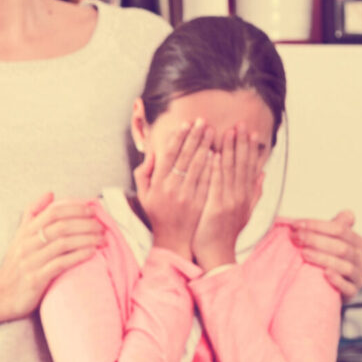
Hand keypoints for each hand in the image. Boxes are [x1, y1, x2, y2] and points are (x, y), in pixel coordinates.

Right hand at [0, 192, 104, 320]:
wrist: (0, 295)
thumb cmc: (15, 266)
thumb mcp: (20, 236)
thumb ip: (33, 214)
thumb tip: (49, 194)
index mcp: (25, 232)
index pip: (52, 212)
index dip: (74, 209)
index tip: (92, 210)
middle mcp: (27, 243)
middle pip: (61, 226)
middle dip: (85, 224)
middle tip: (101, 226)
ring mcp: (31, 261)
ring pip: (63, 243)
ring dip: (86, 239)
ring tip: (102, 239)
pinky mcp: (36, 278)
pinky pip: (60, 263)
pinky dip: (78, 256)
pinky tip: (91, 253)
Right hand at [134, 119, 212, 258]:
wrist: (173, 239)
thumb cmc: (157, 214)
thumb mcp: (143, 194)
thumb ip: (144, 172)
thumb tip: (152, 153)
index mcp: (157, 183)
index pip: (169, 154)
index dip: (178, 138)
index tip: (185, 124)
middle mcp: (171, 187)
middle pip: (185, 156)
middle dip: (194, 136)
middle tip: (202, 121)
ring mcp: (186, 195)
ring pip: (198, 165)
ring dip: (205, 146)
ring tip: (212, 131)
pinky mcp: (199, 201)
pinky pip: (207, 180)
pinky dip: (212, 165)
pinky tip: (217, 153)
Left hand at [192, 125, 262, 270]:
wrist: (217, 254)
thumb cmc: (225, 233)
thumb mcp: (245, 212)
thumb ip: (254, 192)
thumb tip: (263, 174)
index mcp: (246, 196)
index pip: (249, 167)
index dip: (250, 149)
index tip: (251, 132)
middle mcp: (240, 196)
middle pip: (242, 165)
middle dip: (242, 143)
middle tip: (241, 124)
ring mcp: (229, 201)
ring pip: (231, 171)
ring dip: (230, 150)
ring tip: (229, 132)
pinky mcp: (217, 207)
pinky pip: (217, 184)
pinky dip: (217, 169)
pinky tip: (215, 154)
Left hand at [287, 210, 361, 300]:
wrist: (325, 288)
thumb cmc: (326, 261)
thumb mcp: (329, 242)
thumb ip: (337, 227)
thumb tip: (347, 213)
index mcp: (358, 243)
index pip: (341, 230)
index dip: (317, 225)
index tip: (296, 225)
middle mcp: (361, 259)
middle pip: (342, 247)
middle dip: (316, 240)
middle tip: (296, 237)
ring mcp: (358, 277)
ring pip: (346, 266)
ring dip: (323, 258)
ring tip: (304, 253)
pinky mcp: (353, 292)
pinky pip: (348, 287)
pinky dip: (337, 280)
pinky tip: (324, 274)